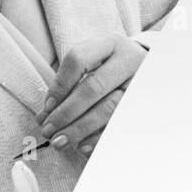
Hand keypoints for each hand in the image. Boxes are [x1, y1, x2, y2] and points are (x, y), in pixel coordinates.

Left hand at [36, 34, 145, 154]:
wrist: (147, 71)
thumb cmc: (112, 69)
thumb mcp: (94, 64)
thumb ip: (68, 85)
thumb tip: (44, 116)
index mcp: (111, 45)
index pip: (78, 59)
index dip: (59, 85)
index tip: (47, 107)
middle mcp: (129, 61)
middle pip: (93, 87)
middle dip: (67, 112)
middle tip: (49, 130)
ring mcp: (141, 84)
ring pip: (108, 109)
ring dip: (80, 128)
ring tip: (60, 141)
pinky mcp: (145, 105)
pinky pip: (120, 125)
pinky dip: (99, 138)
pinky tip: (83, 146)